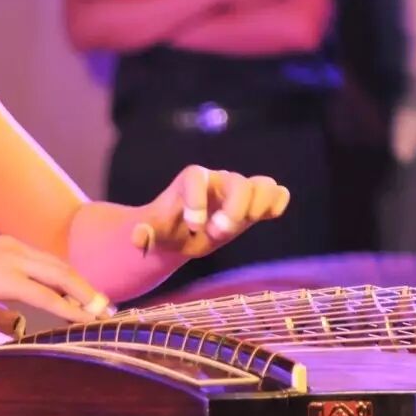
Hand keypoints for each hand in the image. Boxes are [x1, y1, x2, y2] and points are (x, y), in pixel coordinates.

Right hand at [0, 235, 113, 324]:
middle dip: (86, 288)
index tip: (91, 300)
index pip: (50, 264)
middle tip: (106, 307)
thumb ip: (2, 314)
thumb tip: (19, 327)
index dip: (73, 282)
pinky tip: (80, 319)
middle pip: (61, 267)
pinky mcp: (3, 277)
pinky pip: (44, 294)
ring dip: (83, 296)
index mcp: (9, 249)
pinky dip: (66, 307)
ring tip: (100, 313)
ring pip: (59, 277)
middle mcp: (13, 248)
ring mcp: (9, 259)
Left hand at [130, 166, 289, 258]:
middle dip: (233, 211)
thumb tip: (138, 238)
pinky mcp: (255, 203)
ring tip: (244, 224)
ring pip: (264, 184)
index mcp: (190, 181)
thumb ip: (144, 234)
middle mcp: (218, 180)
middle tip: (218, 233)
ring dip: (258, 207)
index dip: (195, 201)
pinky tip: (262, 218)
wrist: (183, 232)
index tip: (192, 227)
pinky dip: (276, 205)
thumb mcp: (151, 233)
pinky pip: (277, 194)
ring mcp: (239, 189)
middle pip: (238, 181)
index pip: (195, 177)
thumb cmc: (167, 229)